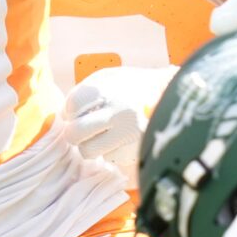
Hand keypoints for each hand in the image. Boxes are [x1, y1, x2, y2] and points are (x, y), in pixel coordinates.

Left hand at [62, 64, 174, 189]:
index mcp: (107, 88)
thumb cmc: (131, 87)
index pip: (72, 106)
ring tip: (100, 137)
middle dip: (74, 134)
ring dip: (89, 146)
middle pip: (75, 133)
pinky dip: (110, 152)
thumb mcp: (109, 78)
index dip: (69, 112)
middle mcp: (116, 109)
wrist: (172, 96)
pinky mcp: (136, 149)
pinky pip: (108, 158)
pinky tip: (119, 140)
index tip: (75, 113)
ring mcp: (127, 132)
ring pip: (88, 151)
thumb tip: (63, 116)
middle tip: (79, 132)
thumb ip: (84, 93)